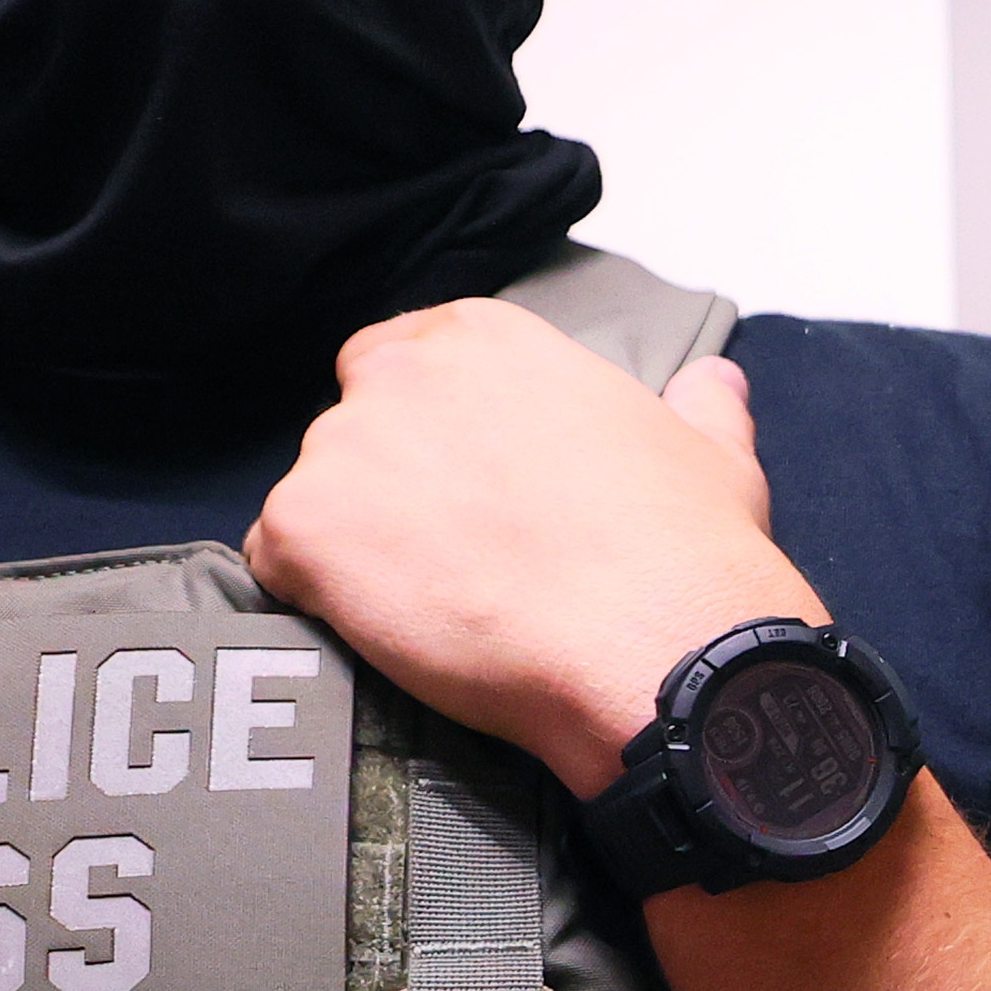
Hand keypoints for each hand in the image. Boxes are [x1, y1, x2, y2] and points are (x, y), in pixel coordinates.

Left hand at [248, 301, 818, 780]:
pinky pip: (277, 566)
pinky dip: (317, 603)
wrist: (654, 650)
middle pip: (353, 430)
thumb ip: (697, 404)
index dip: (427, 437)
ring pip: (316, 501)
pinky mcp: (306, 531)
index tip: (458, 489)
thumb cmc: (685, 556)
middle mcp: (401, 375)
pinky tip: (390, 632)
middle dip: (386, 490)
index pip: (404, 366)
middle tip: (447, 558)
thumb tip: (712, 383)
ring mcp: (343, 450)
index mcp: (485, 339)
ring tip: (430, 609)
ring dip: (354, 550)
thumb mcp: (713, 454)